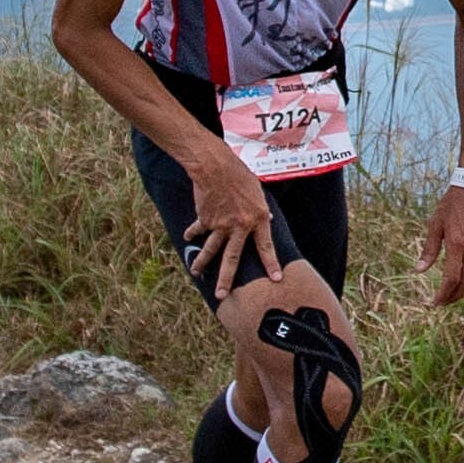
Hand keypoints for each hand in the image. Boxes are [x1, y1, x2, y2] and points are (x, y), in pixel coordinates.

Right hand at [183, 140, 276, 290]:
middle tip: (222, 296)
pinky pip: (198, 230)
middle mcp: (239, 226)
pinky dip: (192, 233)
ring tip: (196, 274)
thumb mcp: (258, 191)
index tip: (276, 279)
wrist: (215, 166)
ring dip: (201, 263)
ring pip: (211, 250)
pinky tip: (187, 239)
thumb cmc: (239, 174)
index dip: (272, 263)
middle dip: (227, 279)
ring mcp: (220, 224)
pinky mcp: (205, 219)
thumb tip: (269, 219)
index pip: (266, 246)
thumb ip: (262, 209)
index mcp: (258, 218)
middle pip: (232, 258)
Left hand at [426, 184, 463, 305]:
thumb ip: (429, 250)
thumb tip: (419, 271)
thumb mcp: (434, 225)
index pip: (451, 278)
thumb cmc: (450, 206)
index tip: (435, 302)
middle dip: (454, 297)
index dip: (443, 294)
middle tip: (442, 301)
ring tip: (453, 294)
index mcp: (457, 244)